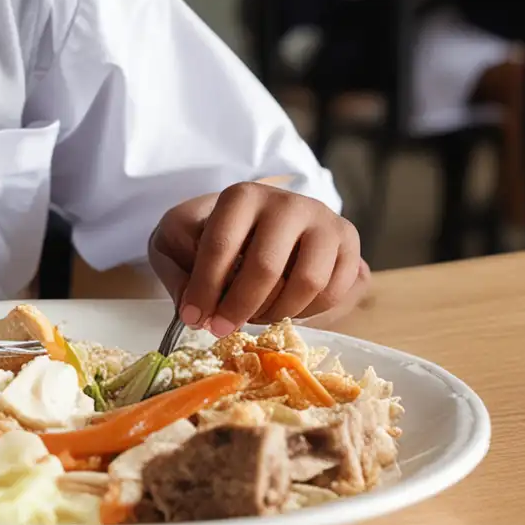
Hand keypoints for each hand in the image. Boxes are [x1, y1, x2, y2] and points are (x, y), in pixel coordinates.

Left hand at [148, 184, 368, 337]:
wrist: (267, 219)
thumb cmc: (217, 233)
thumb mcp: (180, 240)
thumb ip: (176, 268)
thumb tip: (190, 304)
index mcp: (242, 196)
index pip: (221, 244)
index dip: (205, 286)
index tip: (193, 317)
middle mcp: (286, 202)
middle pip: (266, 267)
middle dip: (239, 307)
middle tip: (221, 329)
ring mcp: (322, 219)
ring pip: (307, 283)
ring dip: (276, 312)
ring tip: (255, 315)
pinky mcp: (348, 240)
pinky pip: (334, 292)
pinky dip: (308, 313)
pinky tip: (284, 308)